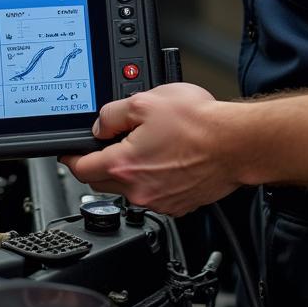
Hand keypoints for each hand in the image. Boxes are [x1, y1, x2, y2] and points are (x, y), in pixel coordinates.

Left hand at [60, 83, 240, 215]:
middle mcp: (140, 191)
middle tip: (108, 143)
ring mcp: (161, 201)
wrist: (238, 144)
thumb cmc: (199, 124)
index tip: (69, 152)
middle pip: (103, 181)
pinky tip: (168, 158)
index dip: (71, 157)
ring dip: (129, 170)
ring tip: (147, 144)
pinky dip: (153, 178)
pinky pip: (155, 193)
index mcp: (124, 166)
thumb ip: (112, 114)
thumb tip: (100, 125)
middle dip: (99, 162)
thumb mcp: (144, 101)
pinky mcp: (180, 204)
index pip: (81, 168)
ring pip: (130, 188)